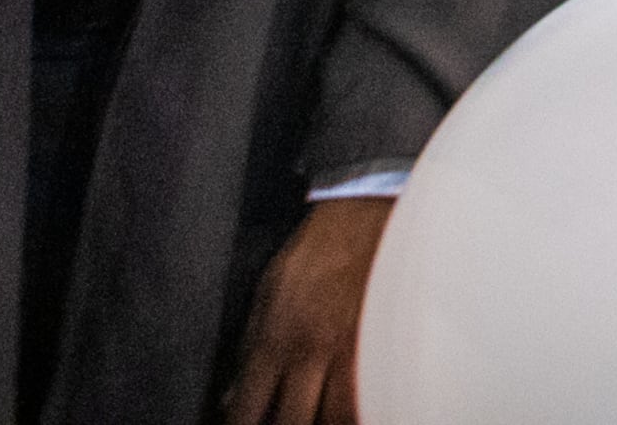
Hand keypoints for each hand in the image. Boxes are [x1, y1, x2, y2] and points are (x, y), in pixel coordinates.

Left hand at [221, 193, 389, 424]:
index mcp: (275, 341)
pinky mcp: (382, 340)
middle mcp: (311, 352)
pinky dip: (359, 409)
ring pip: (337, 416)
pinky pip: (371, 392)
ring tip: (319, 414)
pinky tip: (351, 408)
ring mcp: (350, 350)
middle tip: (282, 419)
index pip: (247, 412)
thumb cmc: (314, 250)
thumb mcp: (266, 294)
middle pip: (293, 423)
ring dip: (325, 420)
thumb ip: (249, 350)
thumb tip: (233, 397)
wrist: (364, 212)